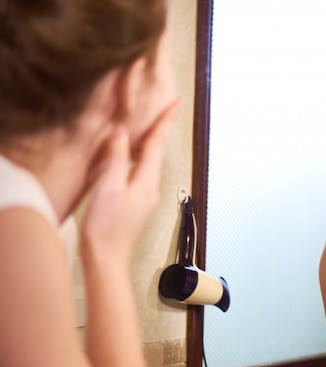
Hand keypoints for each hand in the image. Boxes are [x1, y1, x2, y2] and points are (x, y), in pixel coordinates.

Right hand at [81, 99, 180, 268]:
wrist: (107, 259)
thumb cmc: (106, 228)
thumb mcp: (108, 187)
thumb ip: (116, 159)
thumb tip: (122, 133)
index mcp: (146, 181)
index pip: (157, 144)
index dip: (165, 121)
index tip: (176, 104)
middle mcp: (151, 188)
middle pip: (156, 152)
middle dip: (160, 129)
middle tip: (166, 109)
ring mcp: (144, 197)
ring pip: (148, 162)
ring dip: (149, 143)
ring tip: (150, 126)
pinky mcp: (136, 203)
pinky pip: (140, 173)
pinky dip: (138, 158)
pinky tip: (131, 157)